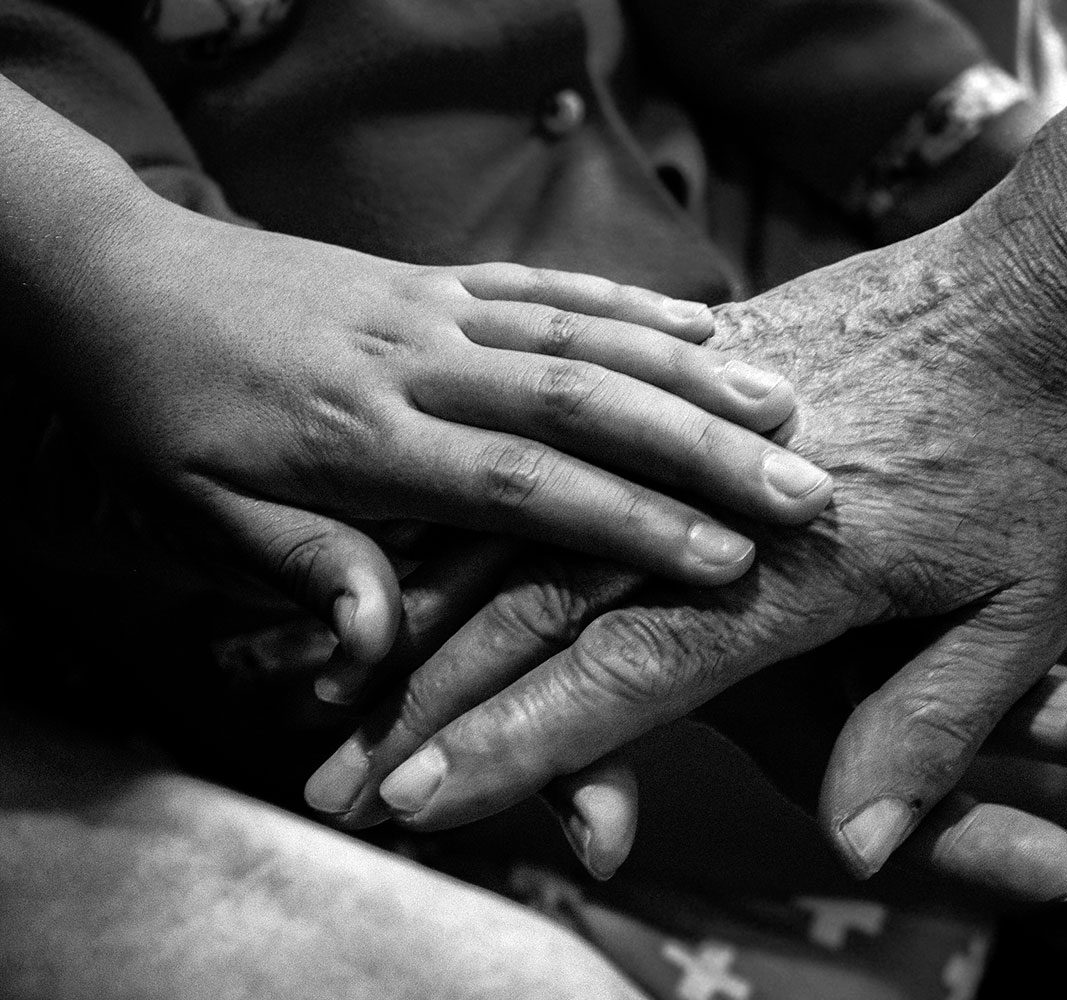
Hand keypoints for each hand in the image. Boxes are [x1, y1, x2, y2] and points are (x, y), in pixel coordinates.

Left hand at [30, 197, 832, 662]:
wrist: (114, 280)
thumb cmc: (156, 418)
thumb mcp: (197, 518)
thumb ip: (298, 570)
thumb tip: (375, 636)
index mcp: (360, 439)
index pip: (514, 485)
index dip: (622, 522)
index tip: (722, 560)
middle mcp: (416, 362)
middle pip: (578, 397)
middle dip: (696, 444)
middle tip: (798, 486)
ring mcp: (435, 308)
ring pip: (582, 328)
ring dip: (687, 367)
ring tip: (781, 403)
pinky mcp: (441, 278)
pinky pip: (549, 279)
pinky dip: (630, 299)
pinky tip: (704, 320)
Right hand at [306, 217, 1066, 872]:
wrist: (1056, 280)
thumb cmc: (1052, 452)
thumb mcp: (1021, 611)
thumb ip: (927, 731)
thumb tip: (849, 850)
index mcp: (791, 570)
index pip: (624, 675)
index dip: (519, 743)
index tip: (418, 794)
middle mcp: (720, 496)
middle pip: (543, 604)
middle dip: (434, 693)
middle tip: (337, 759)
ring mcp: (705, 422)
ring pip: (543, 520)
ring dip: (446, 603)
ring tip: (353, 663)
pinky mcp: (710, 366)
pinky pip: (584, 434)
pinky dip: (514, 499)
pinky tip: (445, 534)